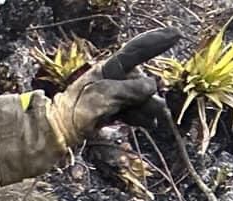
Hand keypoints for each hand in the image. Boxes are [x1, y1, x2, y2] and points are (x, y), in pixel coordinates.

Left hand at [51, 28, 178, 146]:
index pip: (136, 51)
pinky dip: (141, 117)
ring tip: (156, 119)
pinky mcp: (110, 113)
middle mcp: (112, 80)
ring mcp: (111, 97)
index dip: (156, 42)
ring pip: (139, 98)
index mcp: (108, 69)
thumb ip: (129, 90)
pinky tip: (150, 124)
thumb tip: (151, 86)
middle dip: (149, 93)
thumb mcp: (104, 96)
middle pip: (141, 81)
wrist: (56, 134)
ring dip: (148, 107)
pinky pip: (133, 111)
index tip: (176, 35)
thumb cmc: (75, 110)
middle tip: (156, 108)